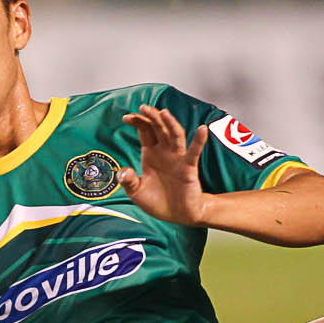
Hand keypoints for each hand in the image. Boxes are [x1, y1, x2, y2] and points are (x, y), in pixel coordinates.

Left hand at [119, 104, 210, 225]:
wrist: (178, 215)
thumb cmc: (158, 201)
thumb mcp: (137, 192)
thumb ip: (128, 181)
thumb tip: (122, 172)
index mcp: (151, 153)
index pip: (144, 130)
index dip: (137, 121)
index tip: (127, 117)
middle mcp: (164, 151)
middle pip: (158, 128)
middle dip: (151, 117)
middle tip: (143, 107)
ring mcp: (177, 158)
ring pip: (174, 135)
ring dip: (170, 123)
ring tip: (163, 113)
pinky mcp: (188, 167)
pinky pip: (194, 152)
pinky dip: (199, 140)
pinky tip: (202, 129)